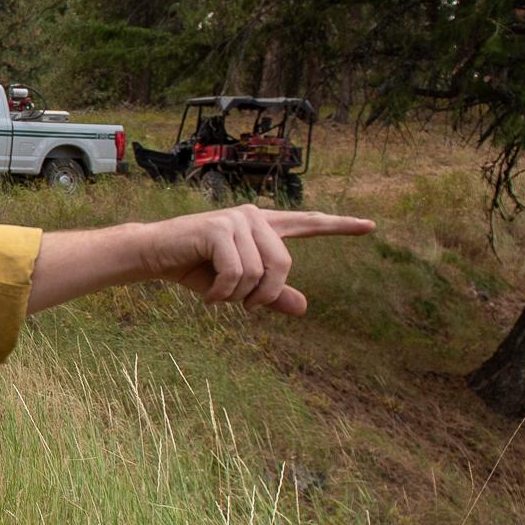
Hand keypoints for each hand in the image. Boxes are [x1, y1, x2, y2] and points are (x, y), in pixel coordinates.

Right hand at [140, 206, 373, 316]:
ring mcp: (236, 220)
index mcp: (263, 226)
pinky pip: (237, 272)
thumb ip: (271, 295)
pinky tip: (208, 298)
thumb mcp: (238, 288)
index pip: (308, 223)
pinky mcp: (219, 228)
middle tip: (246, 308)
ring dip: (239, 297)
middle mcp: (254, 216)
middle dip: (265, 294)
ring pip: (259, 272)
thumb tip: (305, 308)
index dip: (340, 226)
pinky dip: (222, 294)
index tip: (371, 226)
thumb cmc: (194, 268)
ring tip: (219, 297)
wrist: (153, 255)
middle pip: (284, 264)